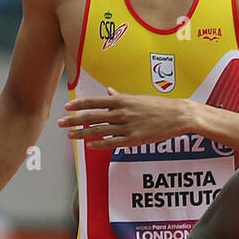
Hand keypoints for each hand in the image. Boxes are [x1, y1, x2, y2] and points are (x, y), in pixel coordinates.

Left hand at [58, 89, 194, 149]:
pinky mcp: (135, 139)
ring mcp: (128, 126)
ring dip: (83, 133)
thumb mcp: (138, 98)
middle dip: (74, 120)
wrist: (178, 115)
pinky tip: (90, 146)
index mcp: (122, 100)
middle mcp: (122, 112)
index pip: (95, 102)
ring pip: (100, 130)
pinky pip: (114, 142)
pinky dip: (101, 144)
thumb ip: (121, 97)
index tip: (66, 107)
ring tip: (70, 135)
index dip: (79, 105)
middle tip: (60, 123)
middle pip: (92, 116)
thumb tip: (108, 92)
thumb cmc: (159, 106)